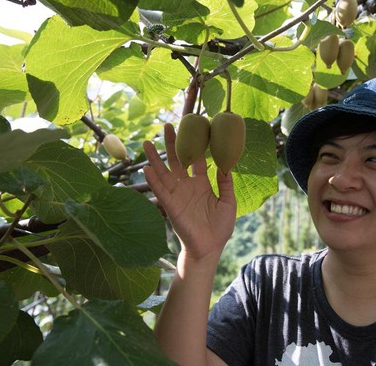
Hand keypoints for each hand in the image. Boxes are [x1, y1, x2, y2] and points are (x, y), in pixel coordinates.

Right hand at [143, 123, 236, 260]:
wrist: (210, 248)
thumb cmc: (220, 227)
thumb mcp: (229, 201)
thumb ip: (226, 183)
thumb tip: (226, 164)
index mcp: (202, 184)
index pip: (196, 160)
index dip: (193, 145)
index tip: (190, 129)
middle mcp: (187, 187)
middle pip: (177, 161)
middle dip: (171, 144)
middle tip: (166, 126)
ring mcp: (177, 196)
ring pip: (164, 173)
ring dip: (155, 158)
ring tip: (147, 142)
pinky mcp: (171, 207)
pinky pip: (160, 191)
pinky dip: (153, 180)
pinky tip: (146, 168)